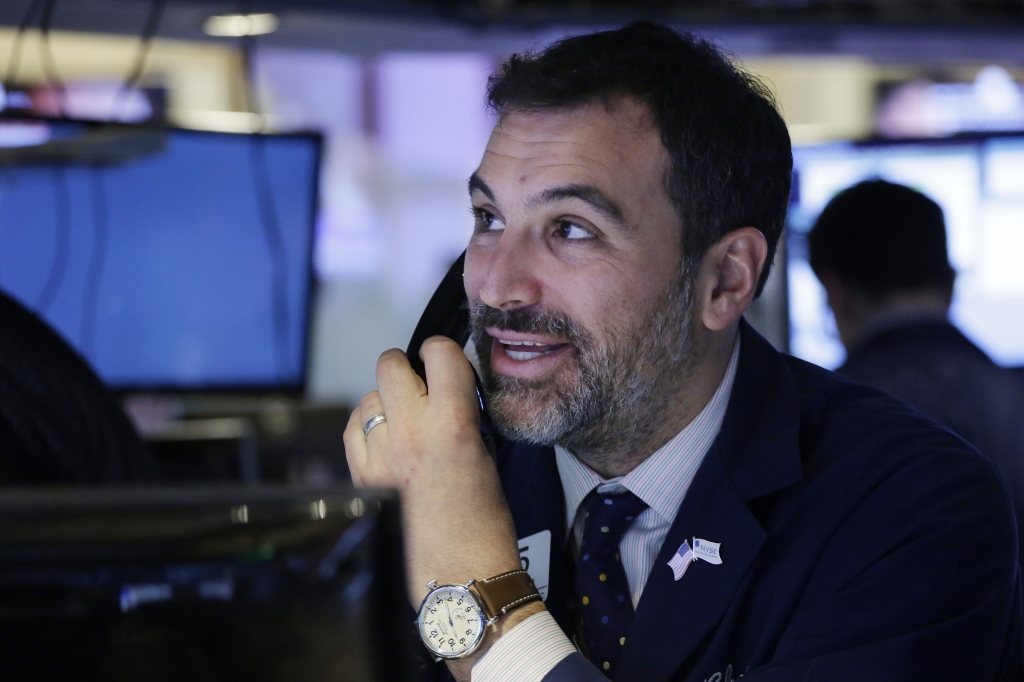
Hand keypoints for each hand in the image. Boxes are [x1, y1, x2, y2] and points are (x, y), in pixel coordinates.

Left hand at [343, 336, 544, 678]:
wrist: (461, 572)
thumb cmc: (484, 519)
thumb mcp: (486, 450)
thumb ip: (463, 410)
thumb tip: (446, 383)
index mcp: (452, 423)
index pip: (438, 351)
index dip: (444, 354)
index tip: (447, 365)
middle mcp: (410, 431)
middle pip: (390, 364)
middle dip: (407, 370)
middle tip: (422, 389)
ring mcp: (379, 454)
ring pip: (368, 396)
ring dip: (387, 402)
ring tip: (406, 425)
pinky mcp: (360, 475)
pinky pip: (353, 427)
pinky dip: (368, 427)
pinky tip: (387, 442)